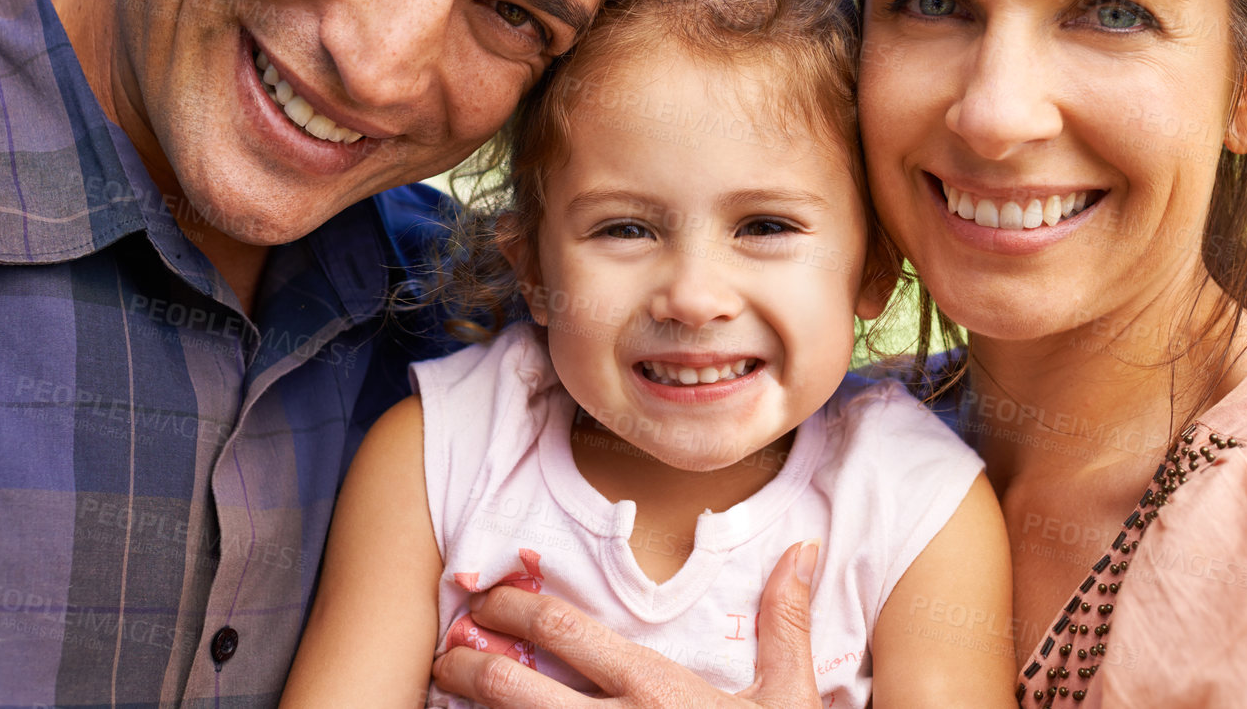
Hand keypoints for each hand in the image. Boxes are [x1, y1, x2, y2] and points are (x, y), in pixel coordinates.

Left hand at [431, 540, 823, 707]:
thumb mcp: (789, 700)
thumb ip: (785, 624)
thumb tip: (801, 551)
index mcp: (655, 692)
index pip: (566, 633)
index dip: (514, 607)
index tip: (489, 596)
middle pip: (513, 687)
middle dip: (467, 662)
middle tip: (445, 649)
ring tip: (445, 695)